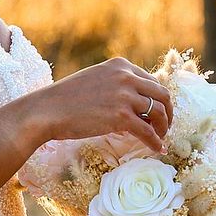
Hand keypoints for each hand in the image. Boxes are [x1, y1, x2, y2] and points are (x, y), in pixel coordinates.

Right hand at [14, 57, 172, 152]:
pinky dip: (156, 142)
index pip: (151, 81)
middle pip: (162, 94)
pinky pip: (148, 131)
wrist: (47, 110)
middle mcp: (126, 76)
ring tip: (160, 138)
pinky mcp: (121, 117)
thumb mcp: (94, 80)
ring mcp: (124, 96)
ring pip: (158, 112)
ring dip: (163, 127)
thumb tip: (134, 104)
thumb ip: (115, 84)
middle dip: (167, 112)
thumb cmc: (65, 99)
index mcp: (120, 65)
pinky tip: (157, 149)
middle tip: (165, 126)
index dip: (157, 99)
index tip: (158, 111)